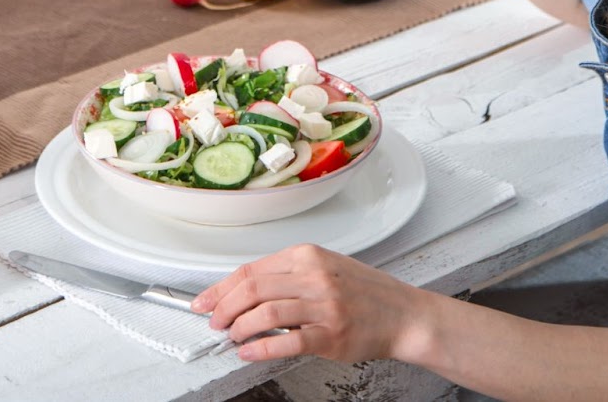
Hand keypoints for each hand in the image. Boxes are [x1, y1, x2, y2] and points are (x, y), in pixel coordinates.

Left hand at [192, 244, 428, 363]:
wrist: (404, 314)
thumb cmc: (365, 293)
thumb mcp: (325, 269)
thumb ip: (287, 277)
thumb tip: (243, 291)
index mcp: (307, 256)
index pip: (250, 270)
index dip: (220, 288)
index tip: (204, 301)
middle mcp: (314, 276)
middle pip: (251, 289)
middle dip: (223, 308)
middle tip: (214, 322)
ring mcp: (323, 305)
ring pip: (264, 313)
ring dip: (239, 328)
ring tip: (233, 337)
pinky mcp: (331, 334)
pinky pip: (286, 341)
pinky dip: (260, 348)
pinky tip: (249, 352)